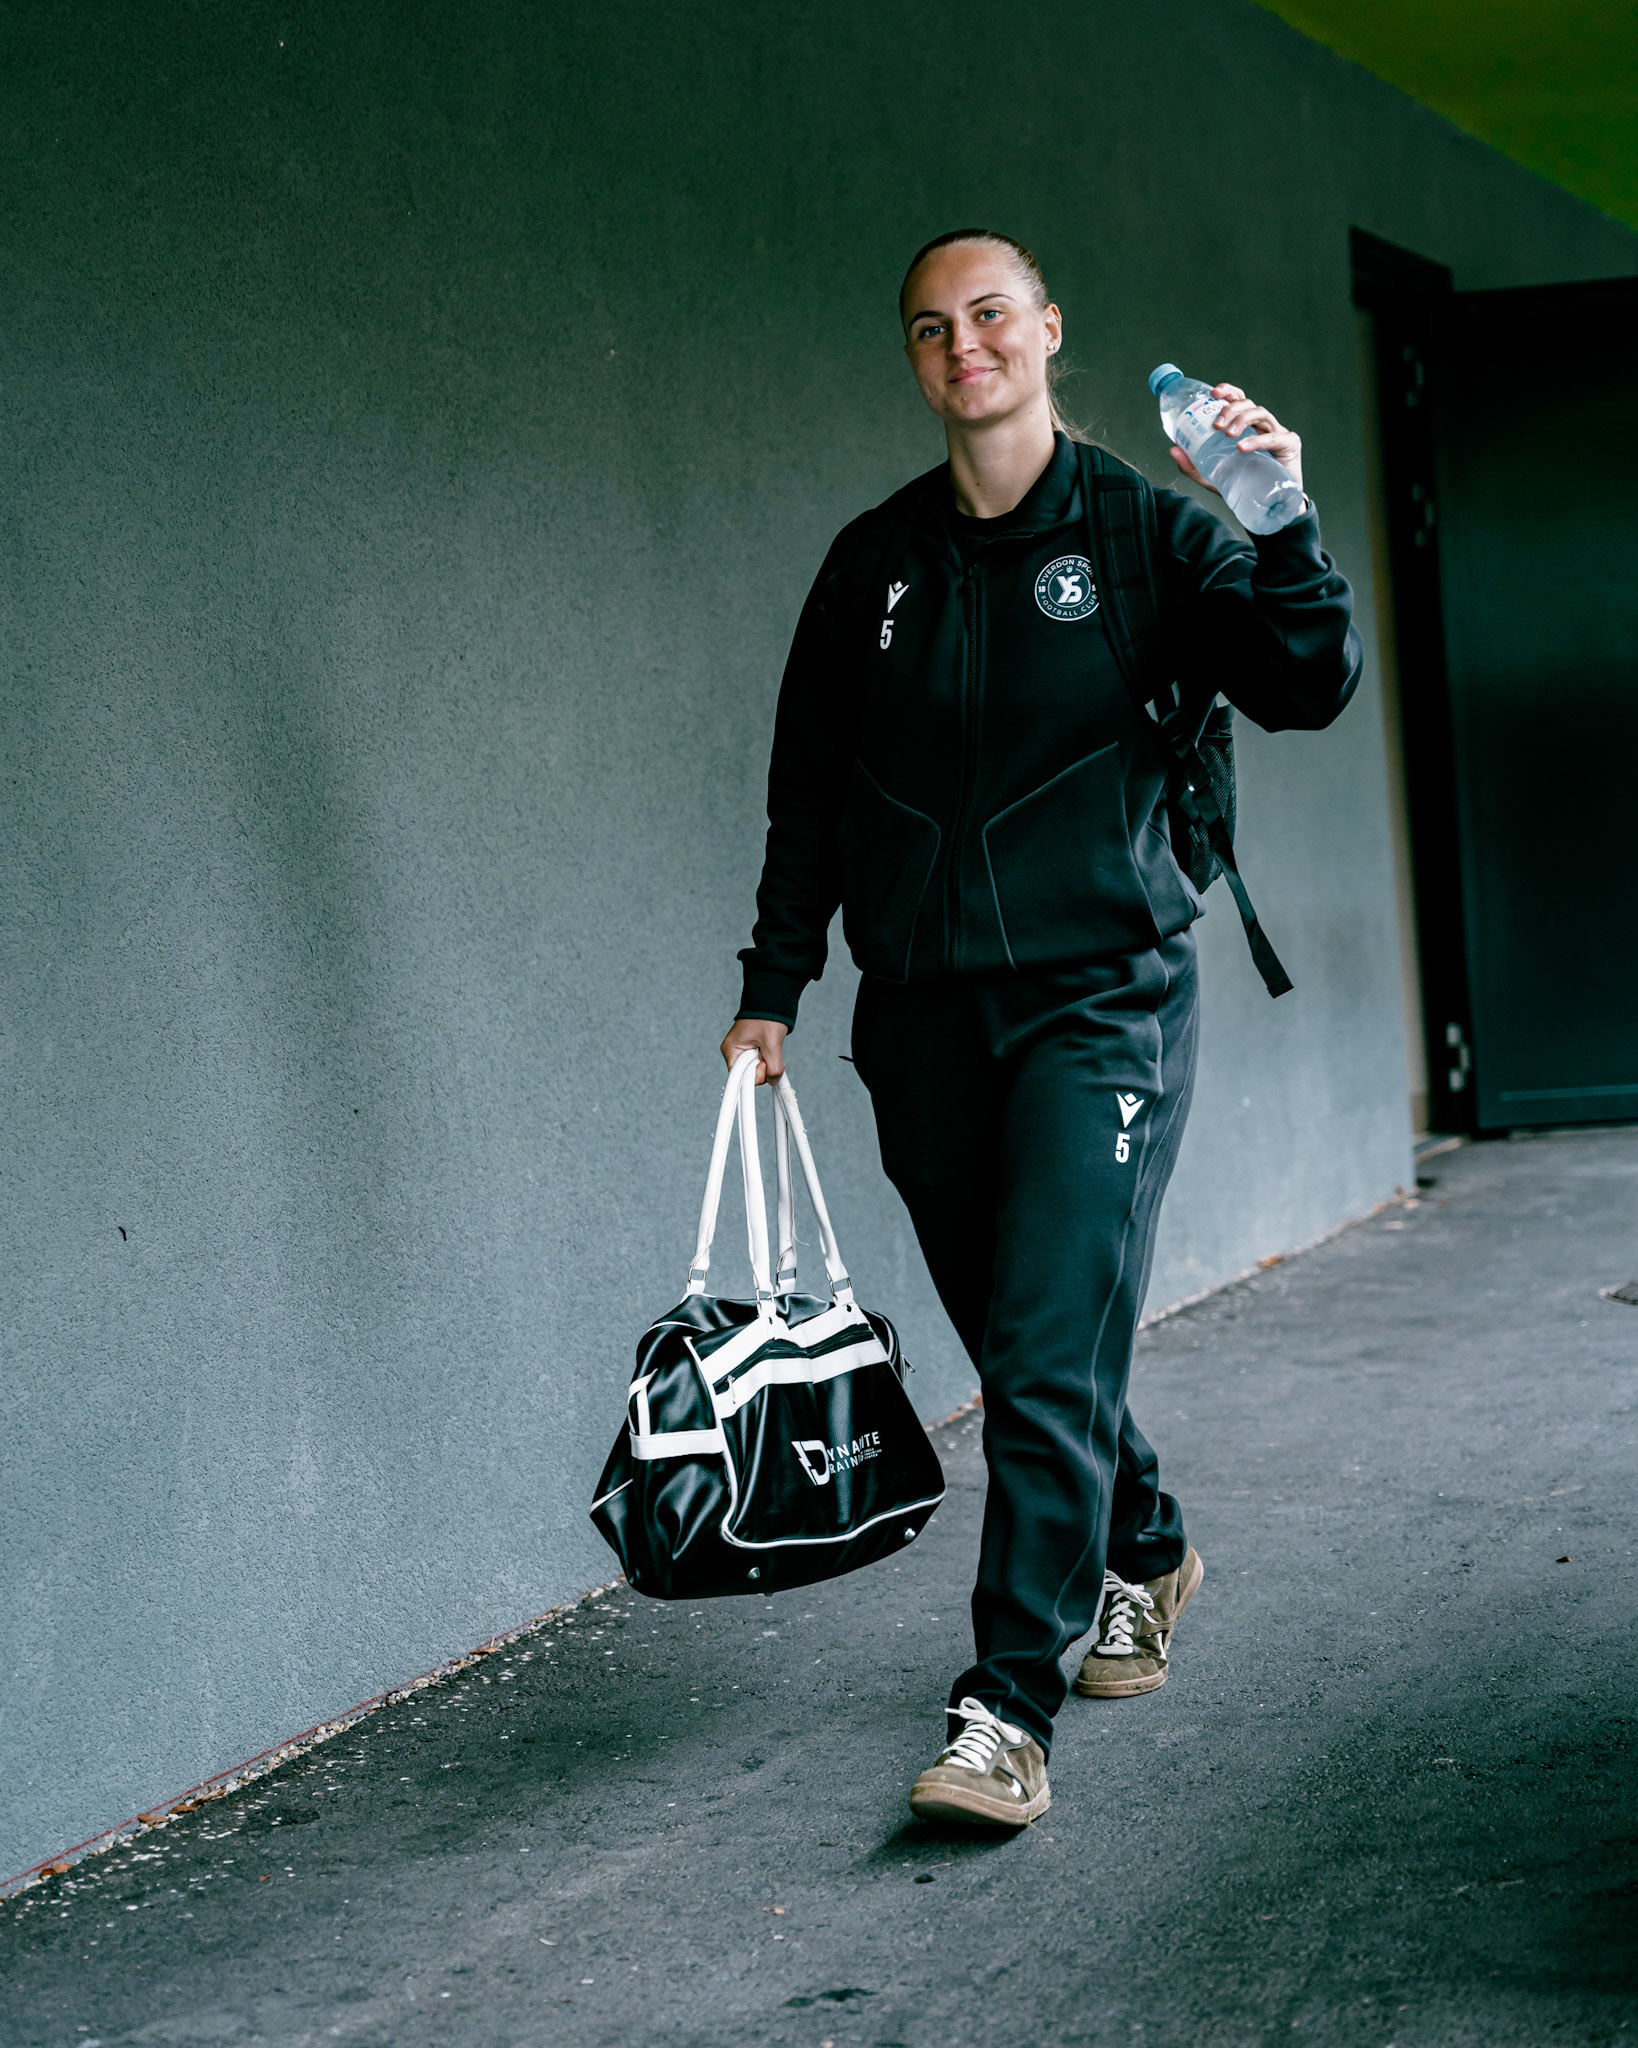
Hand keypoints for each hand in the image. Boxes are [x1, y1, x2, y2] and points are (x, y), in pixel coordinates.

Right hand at [720, 1017, 787, 1084]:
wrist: (772, 1001)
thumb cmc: (767, 1017)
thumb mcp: (772, 1044)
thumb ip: (773, 1067)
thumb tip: (774, 1081)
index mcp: (731, 1050)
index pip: (739, 1076)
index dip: (754, 1075)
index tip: (763, 1065)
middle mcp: (734, 1052)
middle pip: (748, 1074)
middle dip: (763, 1068)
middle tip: (769, 1052)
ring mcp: (743, 1051)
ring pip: (756, 1068)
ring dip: (767, 1062)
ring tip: (770, 1047)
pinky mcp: (752, 1049)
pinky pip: (760, 1062)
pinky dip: (769, 1059)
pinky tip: (771, 1049)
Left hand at [1170, 382, 1302, 493]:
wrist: (1269, 507)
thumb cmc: (1243, 486)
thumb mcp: (1212, 476)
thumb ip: (1193, 465)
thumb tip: (1173, 449)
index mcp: (1245, 426)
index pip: (1238, 400)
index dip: (1228, 391)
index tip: (1213, 393)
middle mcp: (1261, 425)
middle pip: (1247, 403)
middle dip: (1231, 408)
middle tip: (1217, 426)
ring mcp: (1277, 432)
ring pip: (1260, 413)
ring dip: (1242, 420)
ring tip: (1228, 436)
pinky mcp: (1290, 444)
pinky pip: (1274, 437)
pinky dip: (1257, 440)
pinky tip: (1242, 447)